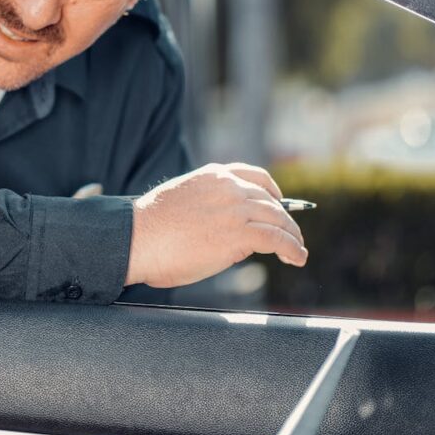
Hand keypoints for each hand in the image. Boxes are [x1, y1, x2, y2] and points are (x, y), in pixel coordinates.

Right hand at [125, 162, 307, 287]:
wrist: (136, 238)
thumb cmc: (150, 227)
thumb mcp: (183, 201)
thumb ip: (207, 205)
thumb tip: (225, 227)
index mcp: (213, 175)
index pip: (254, 176)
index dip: (272, 191)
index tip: (279, 202)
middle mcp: (228, 187)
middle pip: (271, 201)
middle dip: (285, 219)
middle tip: (291, 235)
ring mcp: (235, 210)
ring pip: (278, 220)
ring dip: (292, 236)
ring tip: (297, 250)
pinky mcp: (239, 234)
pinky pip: (277, 240)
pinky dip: (292, 249)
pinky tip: (297, 258)